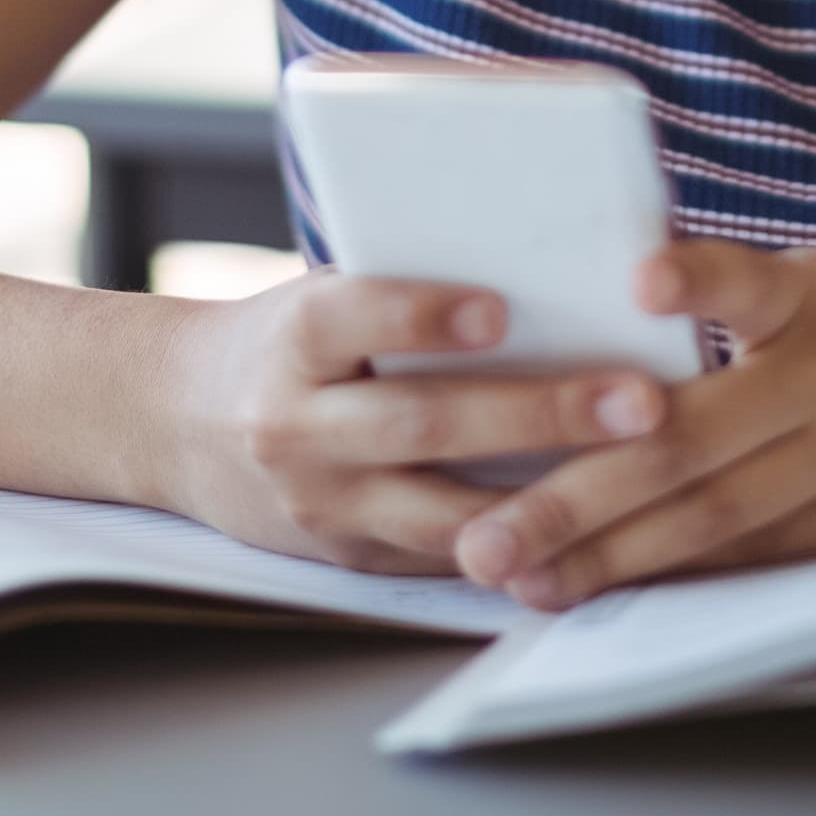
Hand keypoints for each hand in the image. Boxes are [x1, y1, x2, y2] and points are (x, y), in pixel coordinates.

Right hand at [150, 272, 671, 574]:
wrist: (176, 425)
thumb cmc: (286, 340)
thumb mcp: (319, 297)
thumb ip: (402, 287)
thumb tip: (550, 257)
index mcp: (292, 341)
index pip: (349, 318)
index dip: (421, 314)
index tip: (501, 310)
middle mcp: (298, 428)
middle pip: (422, 422)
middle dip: (539, 413)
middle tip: (639, 400)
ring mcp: (324, 504)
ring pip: (444, 512)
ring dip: (550, 500)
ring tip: (639, 475)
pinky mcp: (352, 558)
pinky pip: (448, 557)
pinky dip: (525, 545)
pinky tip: (603, 532)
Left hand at [451, 240, 815, 609]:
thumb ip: (743, 302)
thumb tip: (612, 299)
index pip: (749, 290)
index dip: (696, 286)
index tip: (637, 281)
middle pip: (692, 446)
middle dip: (577, 497)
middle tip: (485, 537)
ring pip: (717, 522)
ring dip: (614, 559)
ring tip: (526, 584)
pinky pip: (763, 558)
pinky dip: (686, 575)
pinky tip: (617, 596)